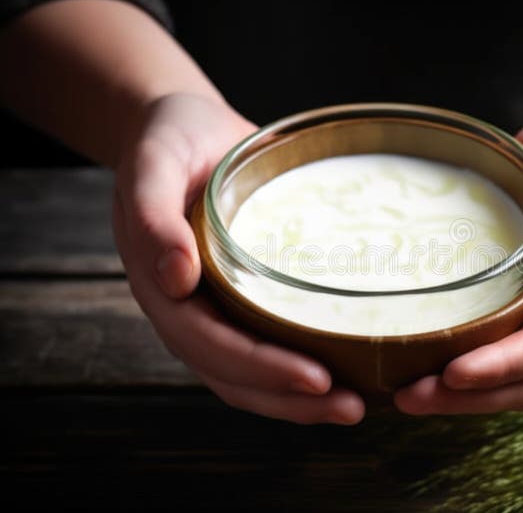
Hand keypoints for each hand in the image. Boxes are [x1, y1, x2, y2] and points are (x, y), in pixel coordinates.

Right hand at [112, 93, 364, 423]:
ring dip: (300, 401)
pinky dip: (299, 371)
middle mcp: (188, 310)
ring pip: (251, 376)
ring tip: (355, 407)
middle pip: (235, 375)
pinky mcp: (241, 299)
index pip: (212, 345)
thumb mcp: (152, 163)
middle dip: (292, 399)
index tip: (317, 378)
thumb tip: (175, 279)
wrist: (180, 130)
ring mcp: (214, 309)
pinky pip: (267, 345)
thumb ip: (153, 215)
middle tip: (353, 408)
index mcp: (161, 287)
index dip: (262, 368)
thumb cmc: (167, 141)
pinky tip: (344, 374)